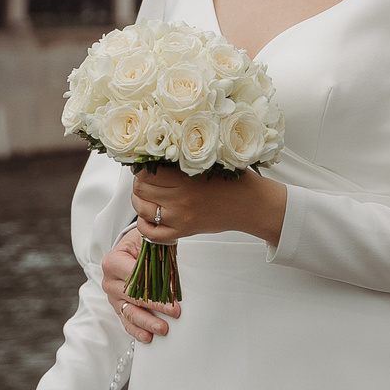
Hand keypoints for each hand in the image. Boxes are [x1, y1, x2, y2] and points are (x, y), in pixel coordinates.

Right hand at [103, 224, 180, 342]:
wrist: (131, 249)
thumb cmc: (140, 244)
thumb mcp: (148, 242)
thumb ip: (157, 256)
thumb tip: (172, 279)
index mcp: (112, 261)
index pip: (134, 276)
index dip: (153, 285)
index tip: (171, 293)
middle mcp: (109, 281)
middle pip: (133, 296)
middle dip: (155, 305)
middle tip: (174, 311)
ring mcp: (113, 297)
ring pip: (129, 312)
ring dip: (147, 322)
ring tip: (163, 328)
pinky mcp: (118, 308)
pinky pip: (127, 322)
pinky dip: (137, 330)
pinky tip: (148, 337)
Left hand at [131, 165, 286, 247]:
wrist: (250, 205)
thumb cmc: (232, 181)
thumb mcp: (208, 163)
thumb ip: (184, 160)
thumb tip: (156, 155)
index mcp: (185, 178)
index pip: (147, 172)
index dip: (140, 168)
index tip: (143, 166)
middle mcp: (180, 199)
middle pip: (142, 189)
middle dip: (138, 183)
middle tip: (144, 180)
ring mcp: (180, 217)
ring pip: (142, 209)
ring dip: (138, 202)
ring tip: (145, 196)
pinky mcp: (183, 232)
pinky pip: (152, 234)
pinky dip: (143, 227)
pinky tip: (148, 218)